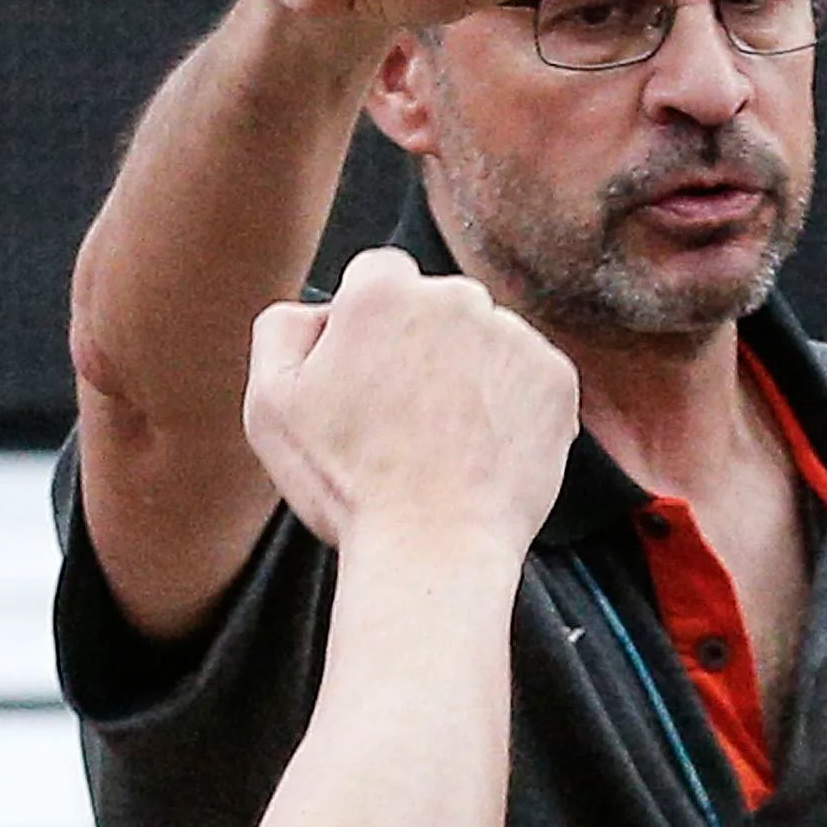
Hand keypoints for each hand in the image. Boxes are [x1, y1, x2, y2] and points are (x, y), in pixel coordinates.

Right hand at [240, 248, 576, 556]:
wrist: (433, 550)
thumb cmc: (347, 485)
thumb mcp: (270, 403)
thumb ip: (283, 329)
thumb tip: (316, 309)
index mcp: (383, 292)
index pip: (377, 276)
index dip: (366, 327)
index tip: (367, 375)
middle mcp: (457, 298)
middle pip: (435, 305)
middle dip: (420, 345)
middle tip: (401, 419)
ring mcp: (514, 337)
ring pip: (484, 340)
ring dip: (467, 373)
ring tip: (443, 442)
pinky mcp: (556, 378)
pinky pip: (527, 377)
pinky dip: (510, 404)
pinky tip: (481, 449)